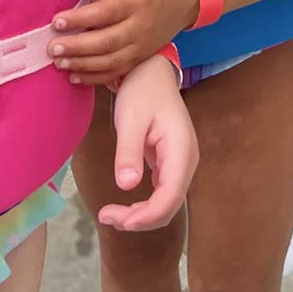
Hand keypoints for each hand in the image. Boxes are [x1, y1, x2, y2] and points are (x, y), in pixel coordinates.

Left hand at [48, 0, 198, 79]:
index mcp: (137, 0)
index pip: (104, 13)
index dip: (79, 19)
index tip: (56, 21)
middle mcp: (140, 27)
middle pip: (105, 42)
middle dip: (76, 47)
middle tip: (52, 48)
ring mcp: (141, 46)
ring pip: (110, 61)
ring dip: (82, 65)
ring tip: (58, 63)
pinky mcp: (140, 58)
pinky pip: (117, 72)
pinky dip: (95, 78)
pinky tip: (75, 76)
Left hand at [96, 55, 198, 231]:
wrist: (151, 72)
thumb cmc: (141, 91)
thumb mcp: (130, 119)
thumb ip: (129, 152)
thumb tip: (126, 186)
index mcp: (180, 150)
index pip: (170, 196)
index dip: (146, 216)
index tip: (118, 219)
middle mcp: (186, 161)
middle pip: (169, 205)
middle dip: (140, 219)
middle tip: (106, 216)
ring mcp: (180, 163)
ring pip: (166, 203)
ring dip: (142, 215)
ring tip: (110, 214)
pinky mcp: (171, 164)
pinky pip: (162, 193)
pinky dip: (144, 205)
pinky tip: (124, 206)